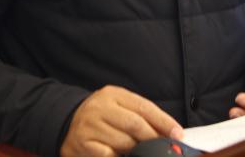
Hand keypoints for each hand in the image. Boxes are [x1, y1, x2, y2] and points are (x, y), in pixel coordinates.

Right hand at [60, 85, 183, 156]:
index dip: (163, 121)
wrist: (66, 123)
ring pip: (124, 142)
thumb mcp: (118, 107)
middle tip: (166, 147)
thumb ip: (139, 116)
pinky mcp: (84, 145)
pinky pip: (109, 155)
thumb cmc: (100, 117)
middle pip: (135, 124)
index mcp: (112, 94)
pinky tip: (126, 156)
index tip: (178, 133)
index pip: (143, 107)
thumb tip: (167, 132)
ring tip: (144, 152)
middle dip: (154, 138)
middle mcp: (100, 108)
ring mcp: (90, 127)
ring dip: (138, 151)